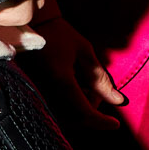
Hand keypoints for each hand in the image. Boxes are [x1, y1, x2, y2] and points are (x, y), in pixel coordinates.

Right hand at [33, 10, 124, 127]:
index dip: (101, 121)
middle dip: (92, 111)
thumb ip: (100, 79)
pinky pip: (53, 110)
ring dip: (80, 109)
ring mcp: (37, 93)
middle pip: (74, 119)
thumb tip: (118, 100)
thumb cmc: (59, 34)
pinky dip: (69, 107)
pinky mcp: (33, 93)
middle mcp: (46, 91)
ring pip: (64, 118)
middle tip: (99, 92)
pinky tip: (74, 89)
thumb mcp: (84, 52)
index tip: (115, 124)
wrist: (30, 25)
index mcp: (61, 80)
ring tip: (86, 87)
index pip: (85, 112)